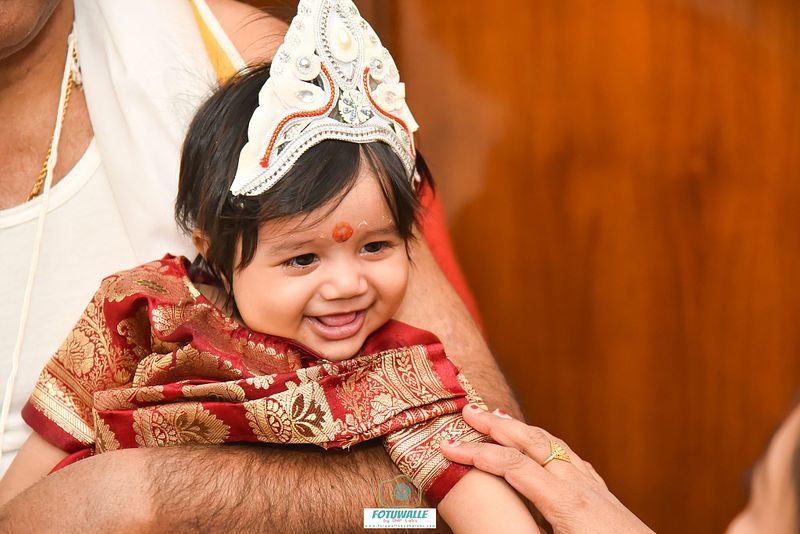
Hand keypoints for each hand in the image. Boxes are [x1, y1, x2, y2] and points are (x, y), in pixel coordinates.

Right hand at [440, 405, 653, 533]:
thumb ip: (524, 530)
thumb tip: (492, 523)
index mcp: (563, 501)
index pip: (511, 465)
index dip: (475, 454)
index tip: (446, 447)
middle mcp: (576, 482)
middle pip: (529, 440)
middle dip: (495, 424)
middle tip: (467, 410)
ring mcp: (589, 481)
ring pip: (549, 441)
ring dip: (518, 427)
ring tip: (494, 417)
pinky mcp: (598, 487)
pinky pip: (565, 453)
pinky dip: (542, 440)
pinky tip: (536, 441)